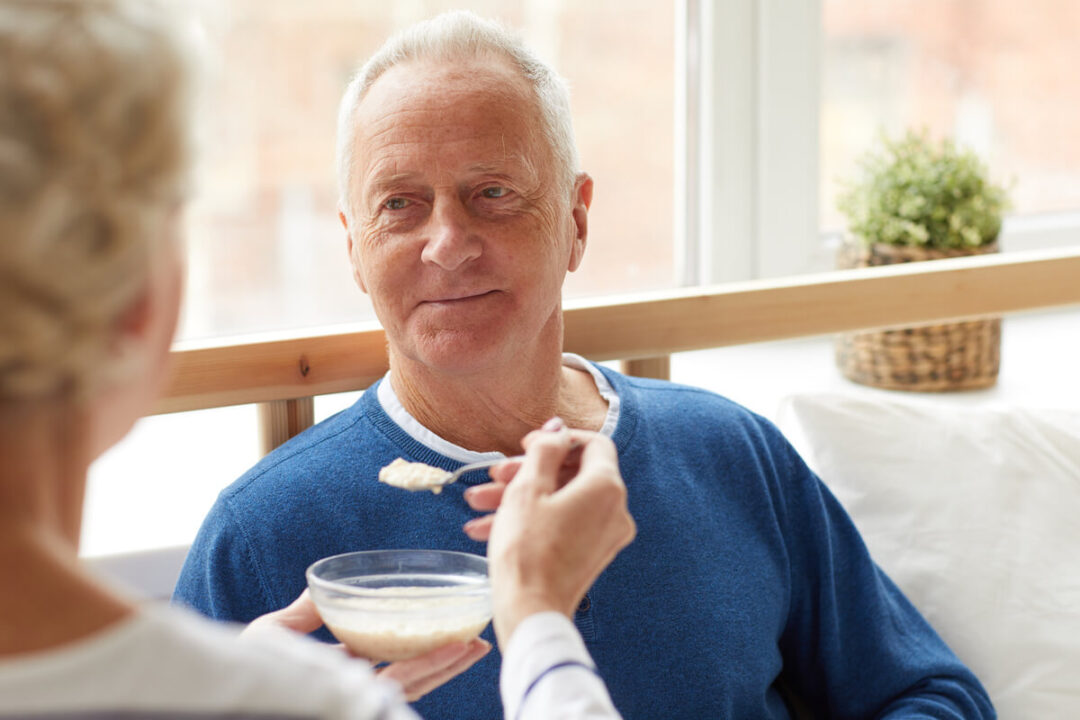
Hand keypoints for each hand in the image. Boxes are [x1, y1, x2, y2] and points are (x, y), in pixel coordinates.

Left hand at [242, 589, 490, 701]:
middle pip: (408, 670)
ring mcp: (357, 701)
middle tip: (477, 637)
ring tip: (478, 644)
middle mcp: (350, 690)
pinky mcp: (361, 705)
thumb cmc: (241, 674)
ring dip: (449, 662)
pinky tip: (455, 652)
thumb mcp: (270, 636)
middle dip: (444, 656)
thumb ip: (301, 615)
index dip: (414, 643)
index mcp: (334, 674)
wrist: (226, 696)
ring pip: (415, 679)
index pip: (382, 657)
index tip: (440, 627)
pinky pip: (404, 683)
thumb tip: (319, 588)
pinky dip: (433, 668)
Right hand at [469, 419, 635, 646]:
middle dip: (527, 471)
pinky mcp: (591, 556)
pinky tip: (488, 527)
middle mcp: (615, 510)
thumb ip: (546, 448)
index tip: (526, 445)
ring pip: (561, 500)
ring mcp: (605, 536)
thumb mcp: (528, 487)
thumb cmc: (527, 550)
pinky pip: (563, 524)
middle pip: (572, 473)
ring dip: (520, 497)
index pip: (592, 443)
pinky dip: (532, 520)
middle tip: (494, 476)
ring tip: (478, 504)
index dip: (557, 438)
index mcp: (607, 487)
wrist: (530, 612)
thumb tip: (558, 428)